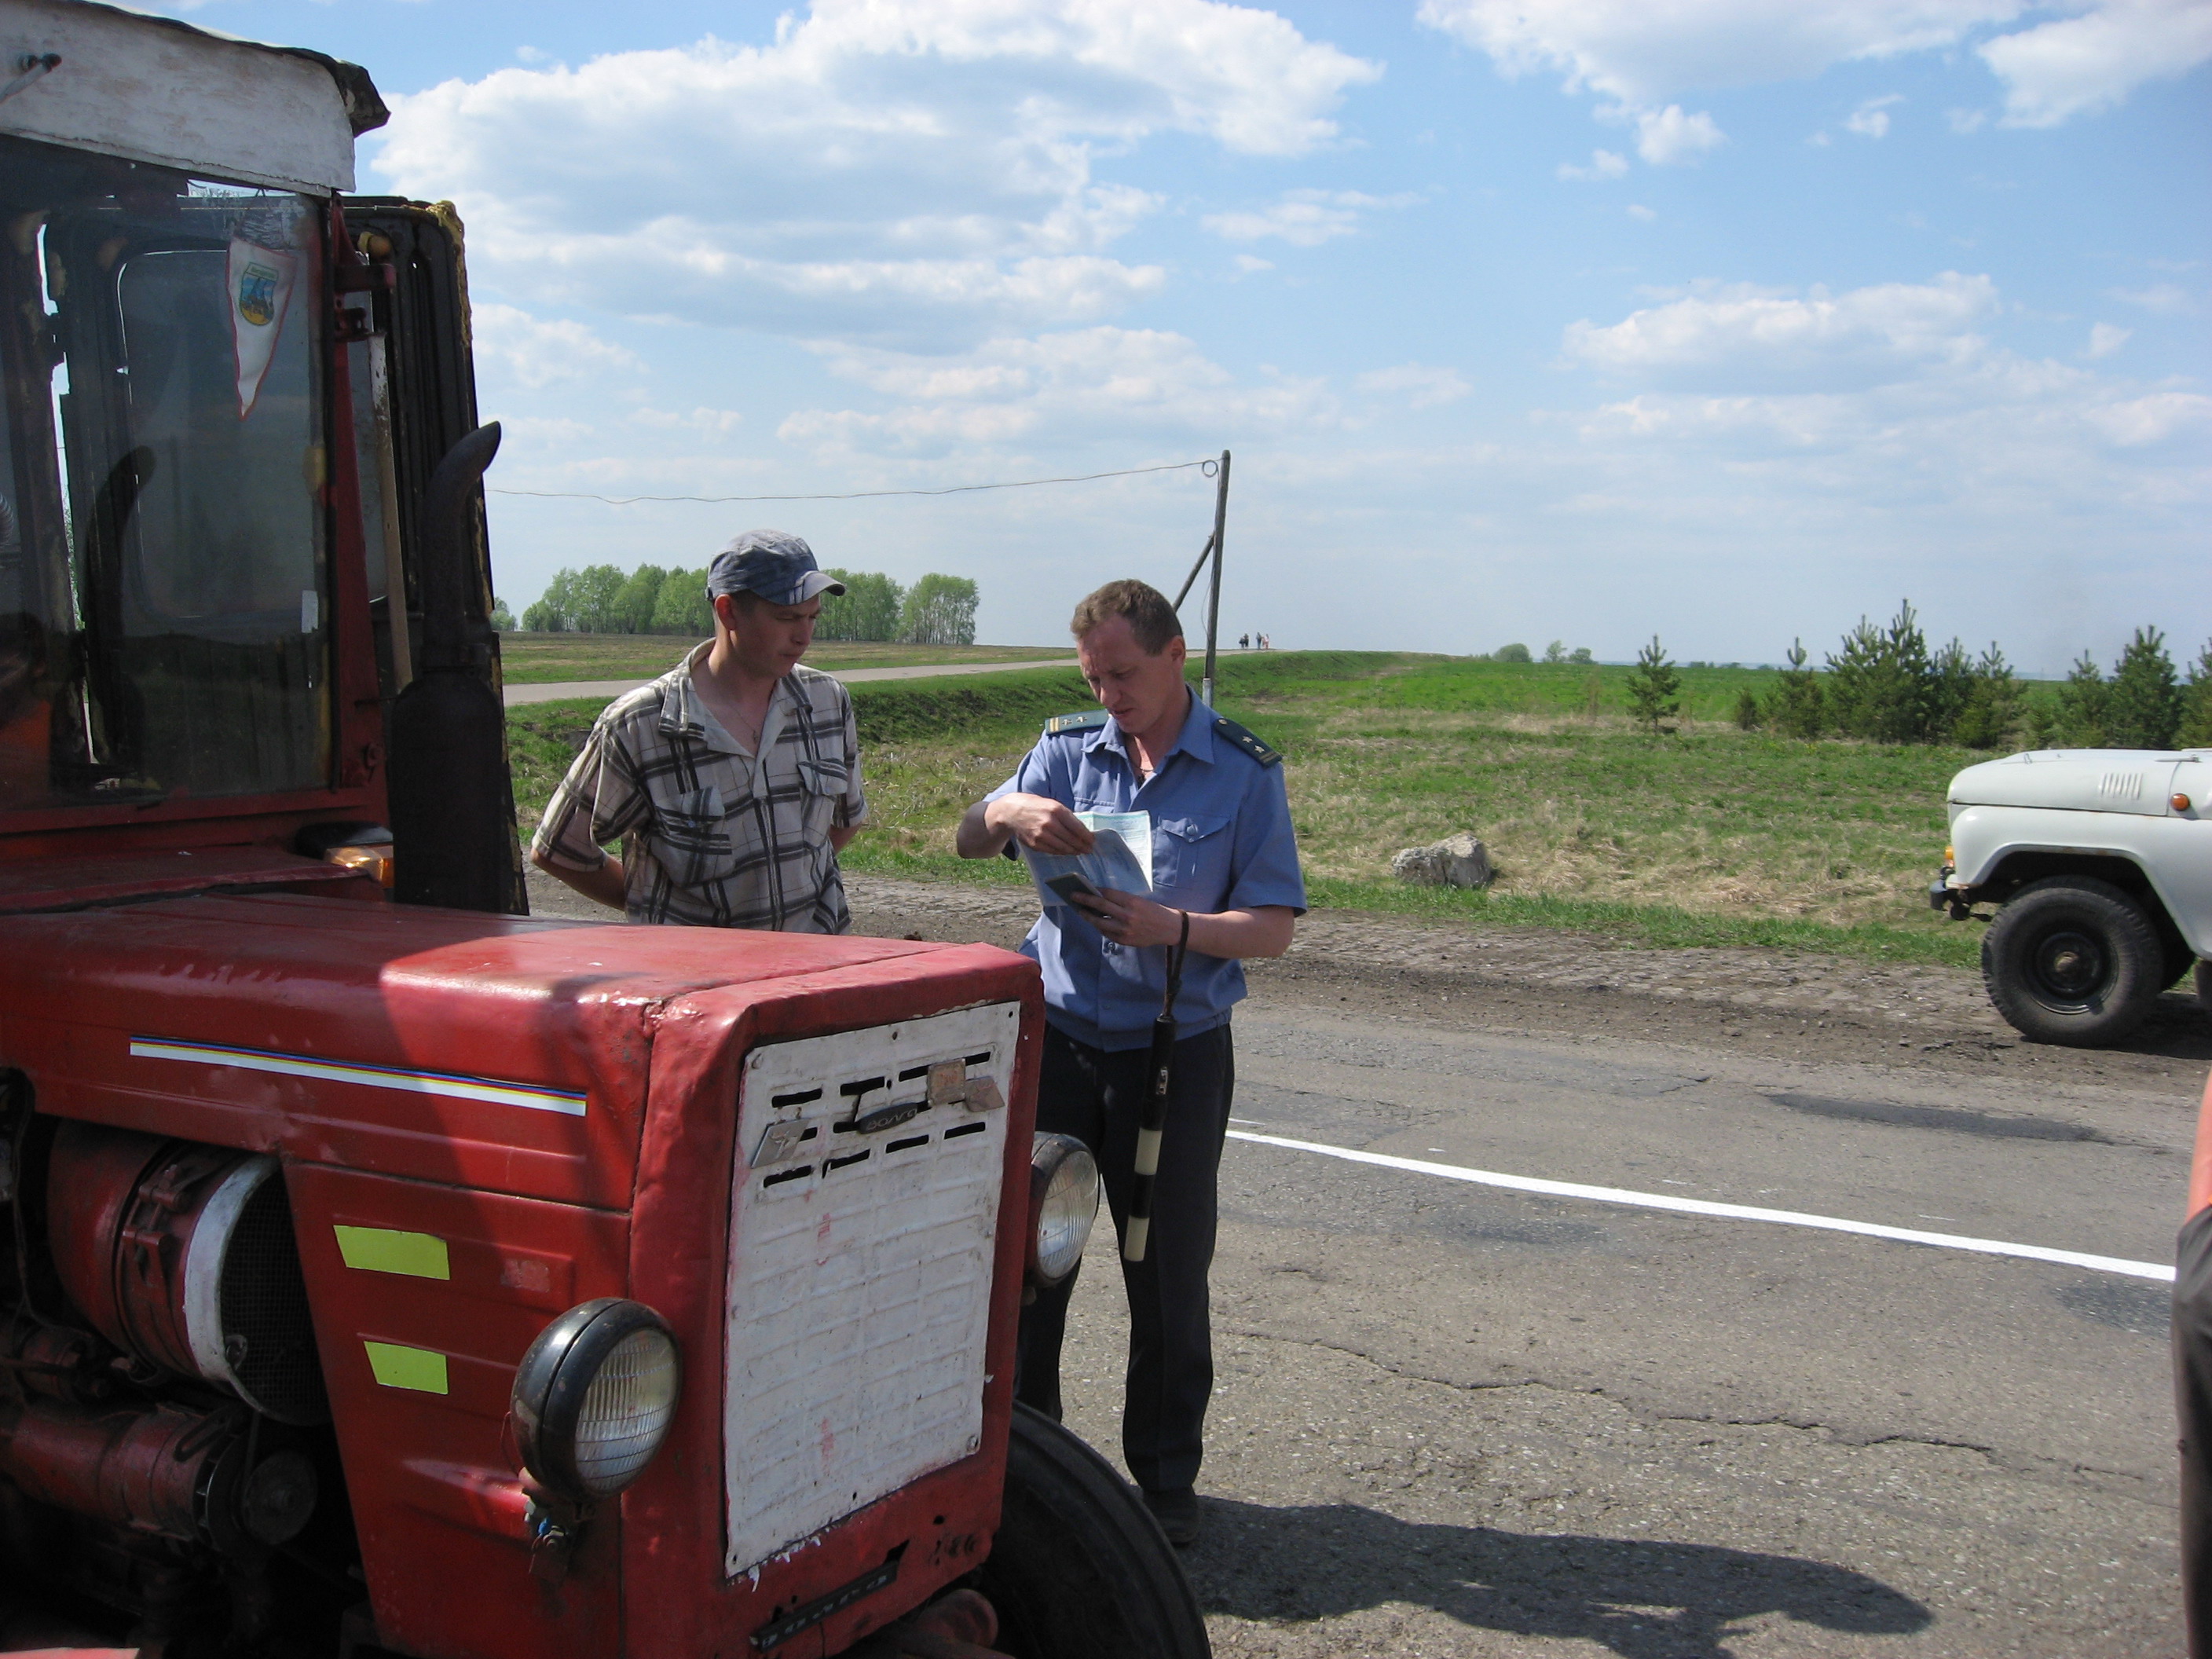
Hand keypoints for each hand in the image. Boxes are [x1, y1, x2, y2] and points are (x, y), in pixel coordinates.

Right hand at [988, 793, 1095, 854]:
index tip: (1092, 841)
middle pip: (1071, 839)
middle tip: (1089, 850)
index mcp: (1056, 810)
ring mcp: (1041, 834)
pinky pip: (1052, 851)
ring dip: (1074, 851)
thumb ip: (1066, 816)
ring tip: (1080, 852)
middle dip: (1082, 846)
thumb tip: (1081, 830)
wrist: (1012, 812)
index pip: (1077, 827)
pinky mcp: (1035, 843)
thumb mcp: (1052, 804)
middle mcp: (1049, 822)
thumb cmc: (1036, 806)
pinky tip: (1067, 852)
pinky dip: (1061, 852)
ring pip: (1063, 847)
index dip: (1086, 836)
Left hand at [1070, 888, 1184, 948]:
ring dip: (1088, 916)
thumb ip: (1121, 900)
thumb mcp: (1139, 901)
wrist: (1169, 928)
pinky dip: (1100, 927)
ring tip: (1081, 911)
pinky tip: (1096, 922)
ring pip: (1099, 922)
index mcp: (1131, 902)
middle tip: (1073, 896)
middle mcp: (1127, 915)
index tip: (1084, 887)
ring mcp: (1124, 929)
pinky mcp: (1124, 940)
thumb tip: (1100, 897)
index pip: (1107, 893)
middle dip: (1084, 900)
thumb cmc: (1154, 911)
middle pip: (1100, 906)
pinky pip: (1107, 933)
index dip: (1094, 890)